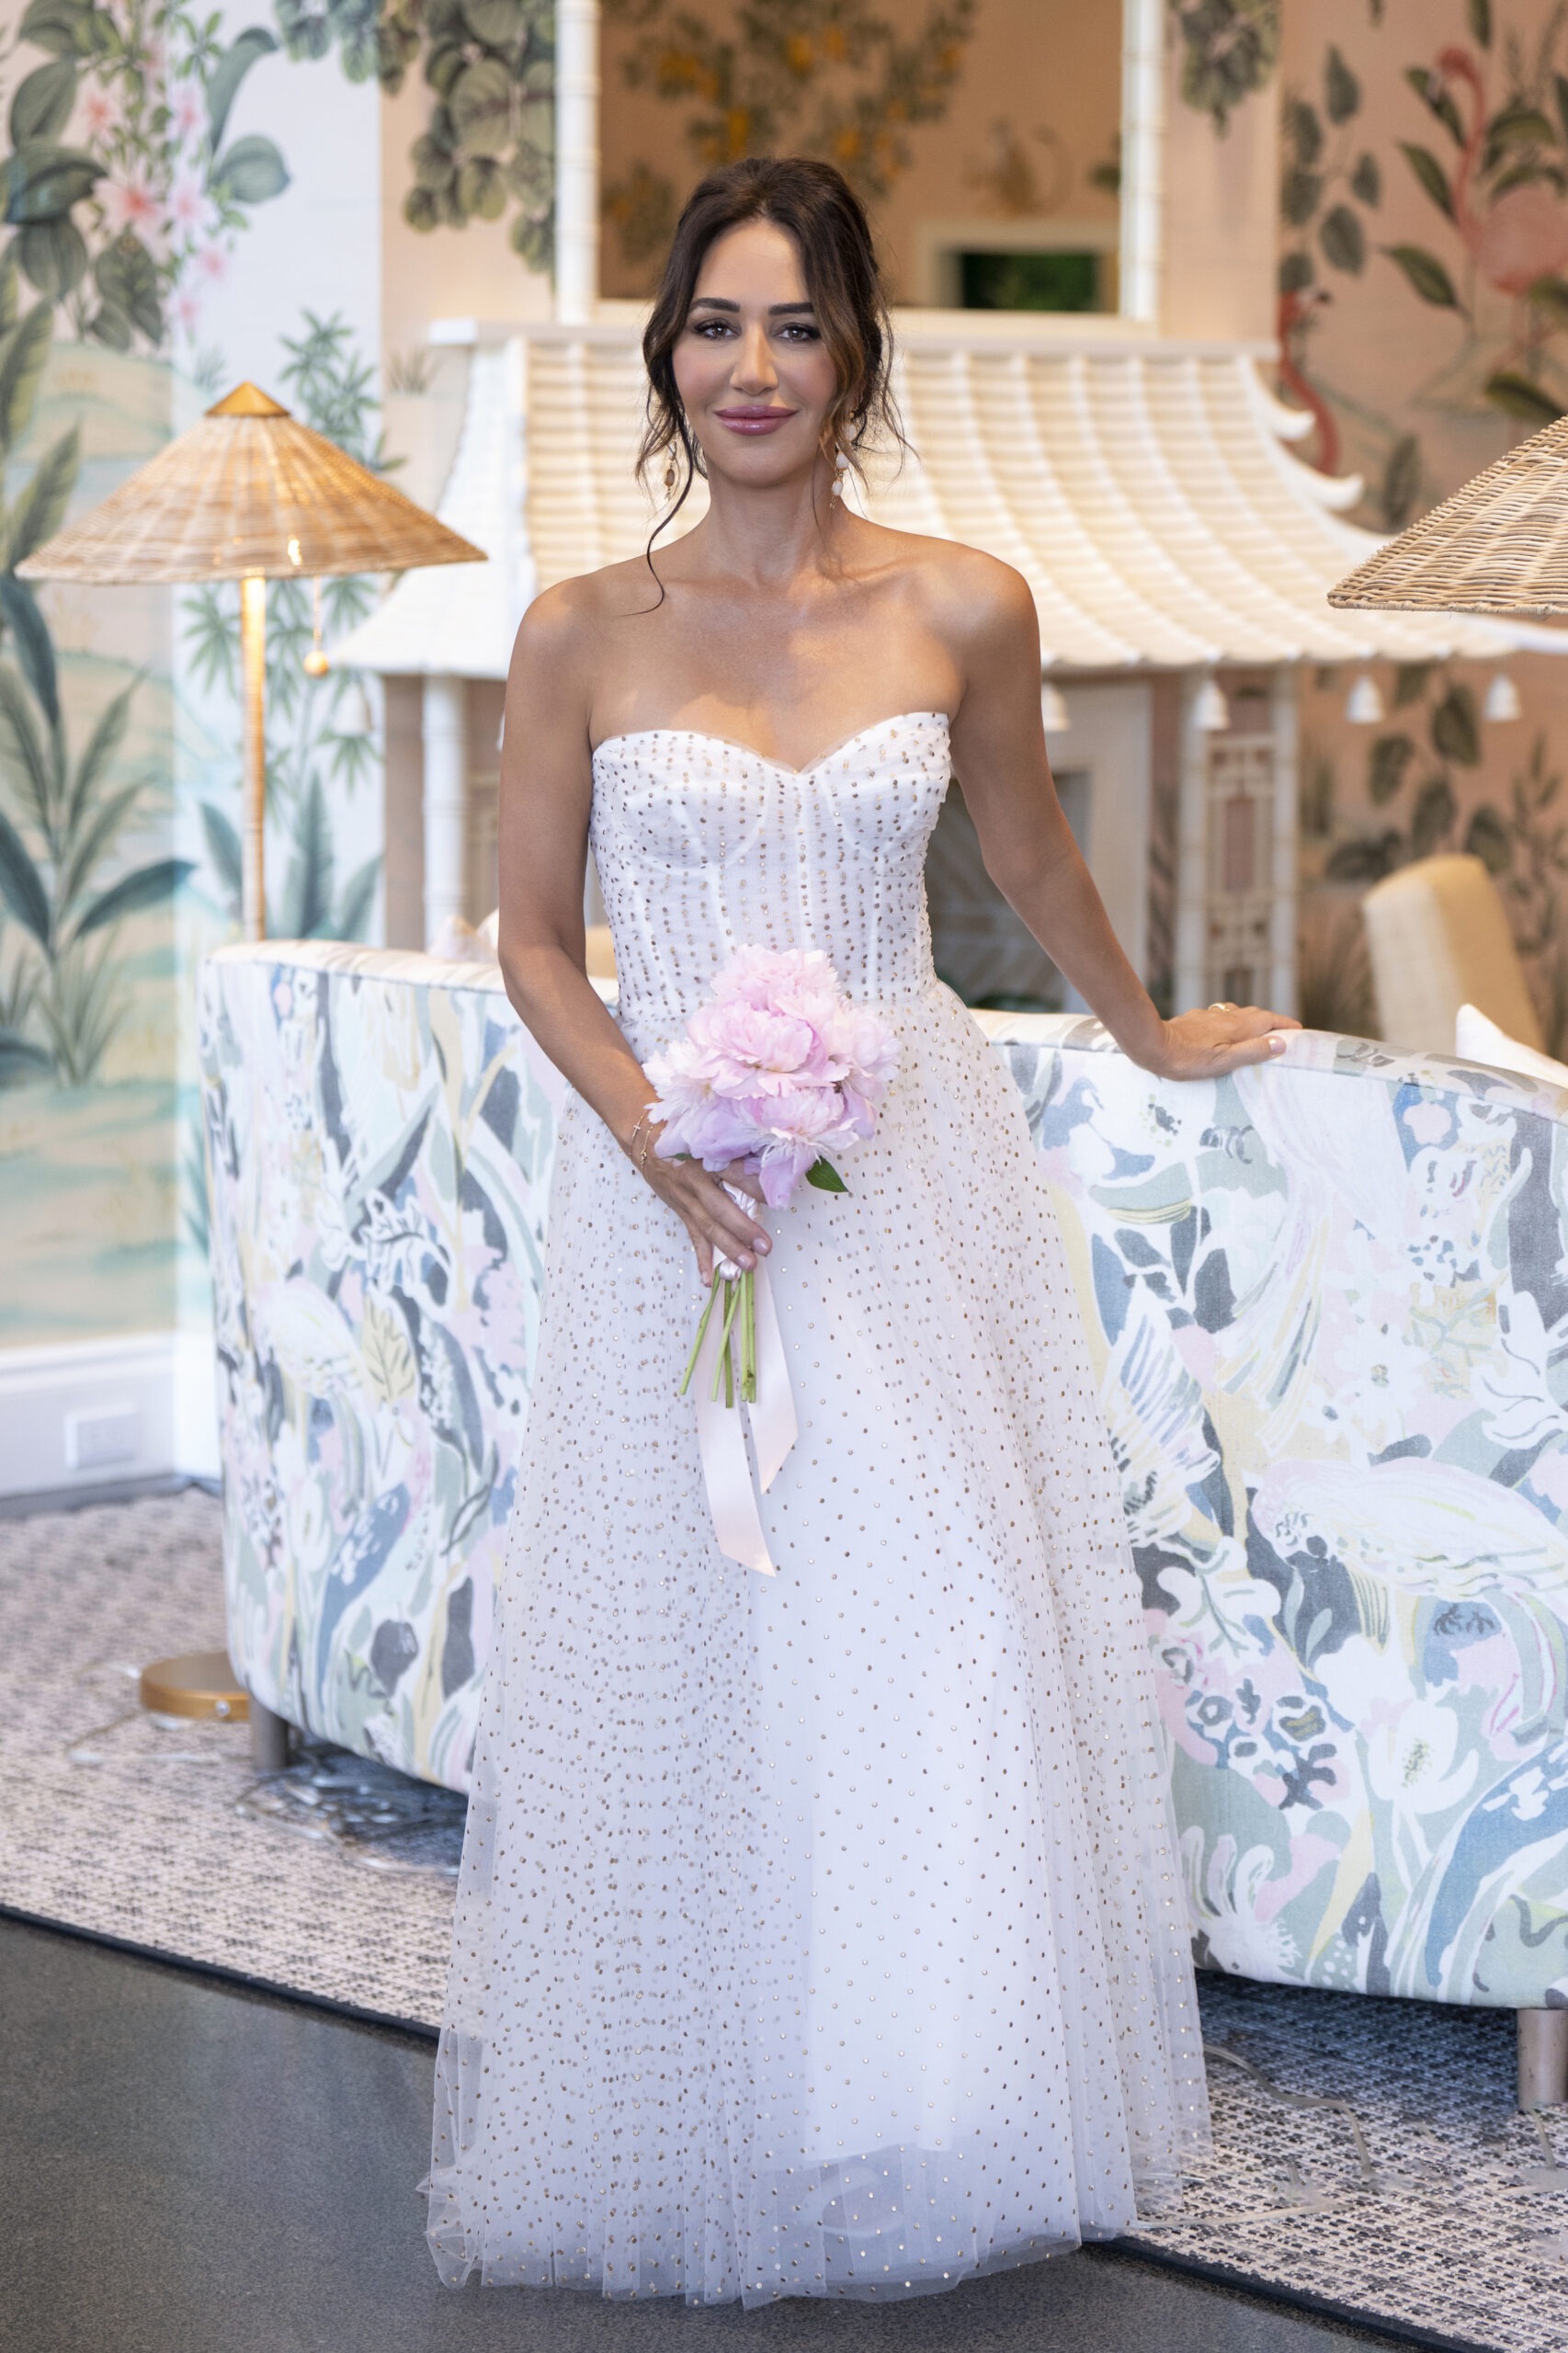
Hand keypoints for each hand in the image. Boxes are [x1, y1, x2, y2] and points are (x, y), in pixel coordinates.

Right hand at [639, 1145, 769, 1281]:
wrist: (645, 1141)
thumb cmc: (683, 1132)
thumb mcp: (707, 1134)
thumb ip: (733, 1146)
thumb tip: (765, 1159)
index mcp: (705, 1157)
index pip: (734, 1174)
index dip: (756, 1187)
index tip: (779, 1199)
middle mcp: (695, 1181)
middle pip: (720, 1208)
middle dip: (743, 1229)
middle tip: (765, 1247)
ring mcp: (686, 1199)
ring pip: (708, 1227)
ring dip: (728, 1248)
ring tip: (748, 1265)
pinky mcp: (681, 1211)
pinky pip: (693, 1237)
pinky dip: (702, 1258)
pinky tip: (710, 1278)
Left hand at [1137, 1000, 1301, 1081]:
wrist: (1153, 1045)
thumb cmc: (1189, 1059)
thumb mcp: (1225, 1061)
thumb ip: (1253, 1051)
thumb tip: (1281, 1043)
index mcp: (1238, 1027)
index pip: (1269, 1020)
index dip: (1285, 1024)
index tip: (1298, 1030)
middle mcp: (1226, 1017)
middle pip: (1255, 1015)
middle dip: (1270, 1023)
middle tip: (1281, 1034)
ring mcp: (1209, 1016)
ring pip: (1236, 1014)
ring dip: (1250, 1021)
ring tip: (1255, 1032)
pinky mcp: (1195, 1019)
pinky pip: (1219, 1017)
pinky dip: (1230, 1022)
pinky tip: (1223, 1032)